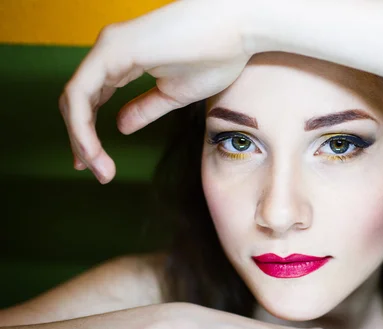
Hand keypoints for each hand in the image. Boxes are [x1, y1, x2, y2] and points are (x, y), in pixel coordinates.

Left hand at [58, 0, 253, 183]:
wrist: (236, 31)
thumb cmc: (214, 56)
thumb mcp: (174, 94)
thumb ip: (145, 109)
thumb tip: (120, 126)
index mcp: (123, 60)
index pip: (91, 99)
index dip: (88, 133)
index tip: (98, 164)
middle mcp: (109, 51)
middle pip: (77, 102)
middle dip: (81, 142)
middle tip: (96, 172)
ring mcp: (108, 48)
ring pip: (74, 99)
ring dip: (80, 139)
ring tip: (96, 168)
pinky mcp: (113, 49)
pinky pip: (81, 92)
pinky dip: (81, 124)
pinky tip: (91, 148)